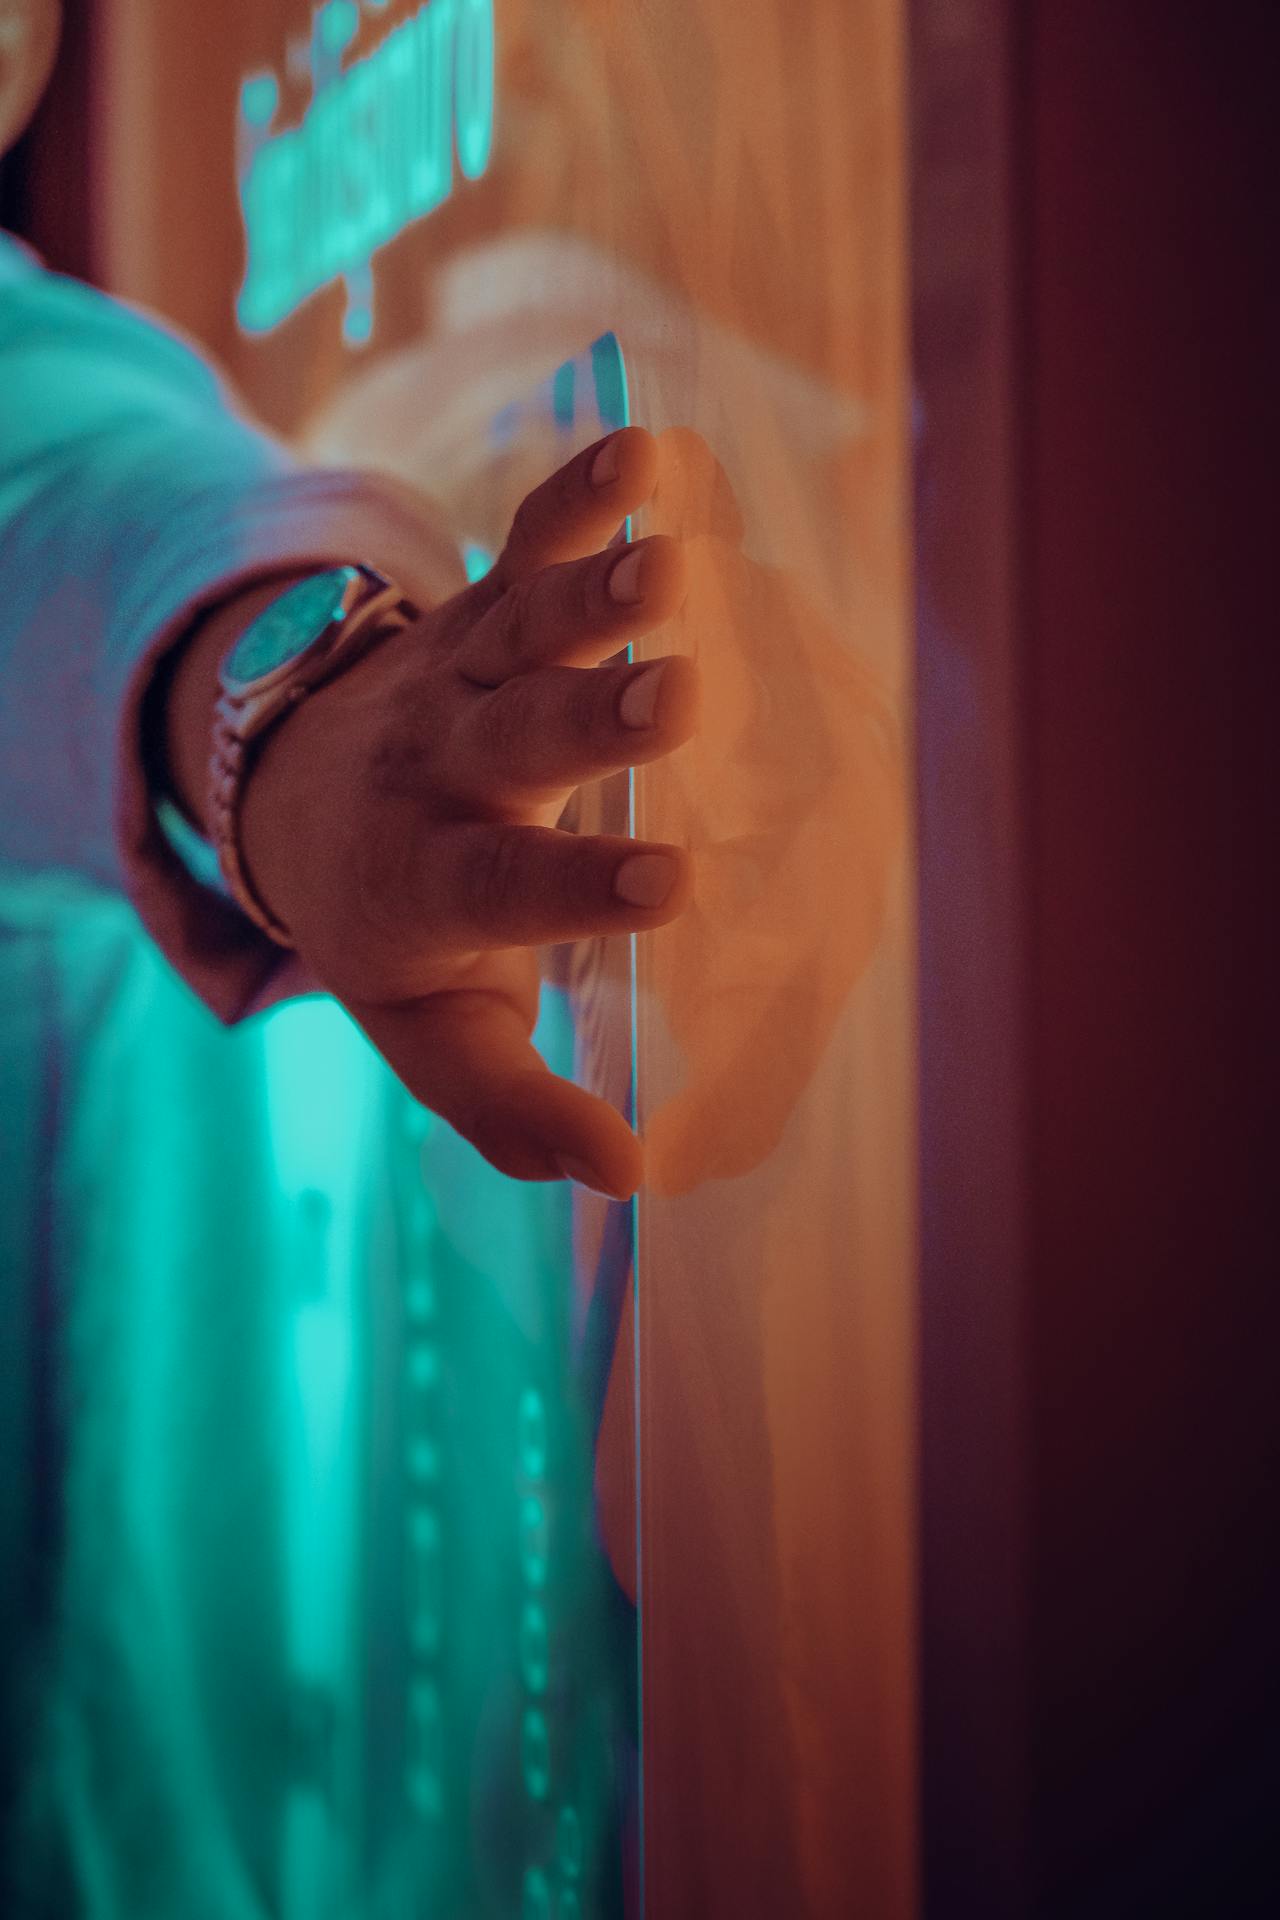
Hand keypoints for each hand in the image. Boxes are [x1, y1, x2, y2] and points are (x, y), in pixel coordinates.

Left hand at [187, 429, 698, 1197]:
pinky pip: (525, 540)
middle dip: (592, 717)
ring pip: (524, 627)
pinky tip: (653, 452)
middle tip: (672, 696)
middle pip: (515, 739)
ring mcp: (460, 675)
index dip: (583, 886)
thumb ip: (509, 1106)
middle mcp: (442, 768)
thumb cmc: (394, 932)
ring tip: (674, 560)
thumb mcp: (428, 1033)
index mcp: (430, 882)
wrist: (297, 797)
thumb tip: (625, 1177)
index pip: (505, 889)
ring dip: (598, 593)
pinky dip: (583, 496)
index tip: (673, 880)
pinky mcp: (482, 608)